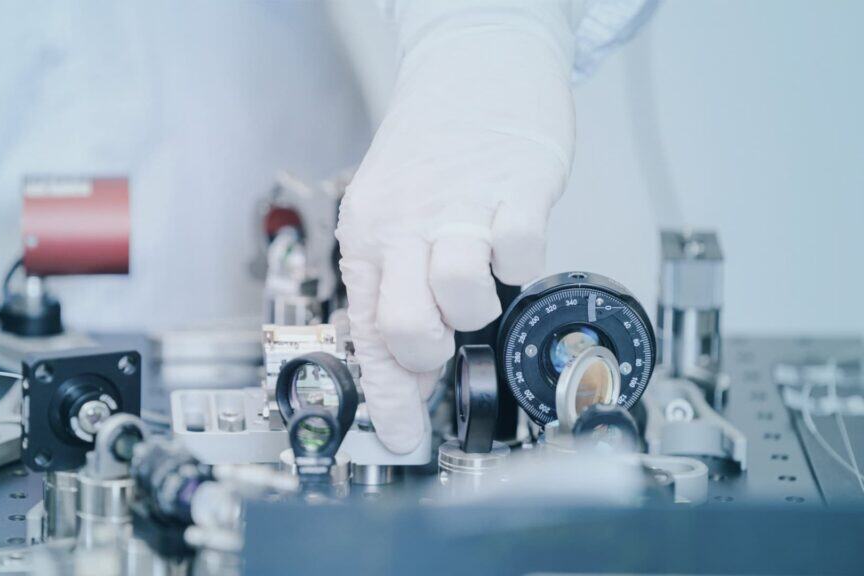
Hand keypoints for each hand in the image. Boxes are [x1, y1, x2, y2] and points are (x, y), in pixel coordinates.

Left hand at [336, 2, 576, 452]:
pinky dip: (524, 262)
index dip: (387, 399)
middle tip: (446, 336)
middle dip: (429, 351)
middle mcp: (405, 224)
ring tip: (483, 277)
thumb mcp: (394, 214)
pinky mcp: (516, 188)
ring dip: (479, 306)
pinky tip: (514, 240)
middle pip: (403, 326)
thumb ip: (400, 290)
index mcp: (369, 235)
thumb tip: (414, 373)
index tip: (402, 438)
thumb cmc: (434, 146)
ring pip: (460, 295)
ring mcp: (460, 206)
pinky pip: (522, 253)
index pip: (367, 335)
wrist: (473, 64)